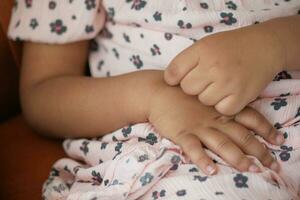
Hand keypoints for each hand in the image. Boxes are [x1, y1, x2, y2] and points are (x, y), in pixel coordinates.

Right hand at [148, 84, 283, 174]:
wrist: (159, 91)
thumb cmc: (183, 93)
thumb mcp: (207, 95)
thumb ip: (223, 104)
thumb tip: (242, 115)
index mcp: (221, 109)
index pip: (249, 118)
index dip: (265, 130)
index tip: (278, 140)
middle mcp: (214, 119)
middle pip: (240, 135)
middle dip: (258, 150)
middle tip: (271, 164)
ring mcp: (198, 127)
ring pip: (221, 144)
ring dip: (237, 157)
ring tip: (250, 169)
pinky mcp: (181, 133)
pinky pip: (192, 148)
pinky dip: (202, 159)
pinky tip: (211, 170)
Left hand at [164, 25, 284, 115]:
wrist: (264, 47)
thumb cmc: (229, 48)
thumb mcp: (204, 45)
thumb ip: (185, 61)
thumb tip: (169, 82)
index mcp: (201, 51)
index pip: (172, 74)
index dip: (175, 79)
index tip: (184, 77)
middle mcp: (213, 66)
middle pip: (187, 90)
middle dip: (194, 87)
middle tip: (207, 79)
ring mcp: (228, 83)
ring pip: (203, 101)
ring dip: (209, 96)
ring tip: (220, 85)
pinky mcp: (241, 97)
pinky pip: (221, 110)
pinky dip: (224, 105)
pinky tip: (230, 93)